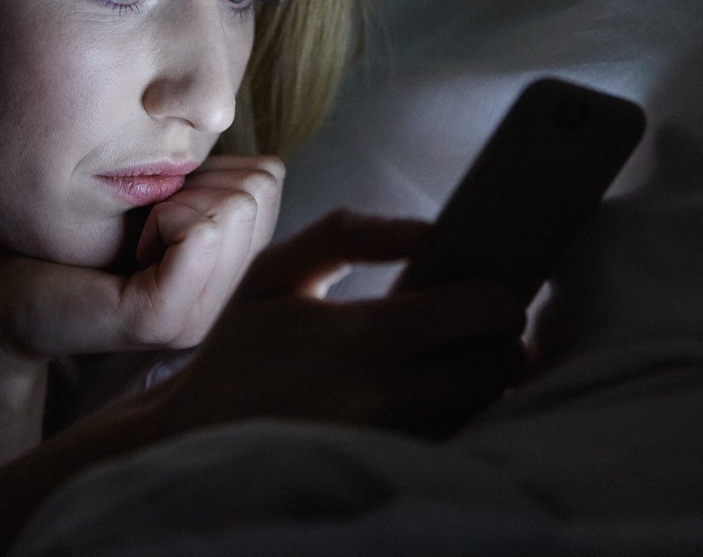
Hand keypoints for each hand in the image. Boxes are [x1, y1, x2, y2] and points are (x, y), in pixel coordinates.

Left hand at [0, 155, 282, 486]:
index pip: (270, 178)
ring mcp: (200, 317)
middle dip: (196, 182)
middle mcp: (228, 301)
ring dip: (175, 202)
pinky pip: (199, 233)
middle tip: (144, 222)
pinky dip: (160, 219)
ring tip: (135, 237)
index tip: (159, 203)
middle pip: (258, 189)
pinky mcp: (163, 319)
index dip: (209, 168)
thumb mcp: (156, 199)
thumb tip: (239, 139)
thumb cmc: (71, 236)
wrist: (1, 295)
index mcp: (231, 271)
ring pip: (234, 208)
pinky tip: (129, 248)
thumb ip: (208, 185)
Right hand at [145, 211, 527, 439]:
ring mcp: (397, 443)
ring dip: (482, 379)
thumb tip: (428, 231)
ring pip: (488, 405)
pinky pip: (459, 438)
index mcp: (363, 336)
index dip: (495, 295)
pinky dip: (458, 414)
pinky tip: (424, 395)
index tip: (476, 288)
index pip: (483, 312)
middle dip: (499, 339)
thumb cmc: (241, 349)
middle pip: (503, 365)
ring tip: (447, 359)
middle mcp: (390, 397)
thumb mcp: (275, 271)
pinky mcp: (396, 471)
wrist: (199, 438)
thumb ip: (349, 233)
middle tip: (470, 326)